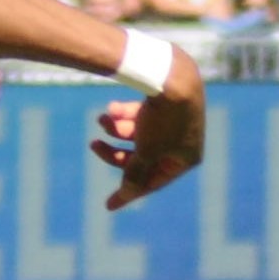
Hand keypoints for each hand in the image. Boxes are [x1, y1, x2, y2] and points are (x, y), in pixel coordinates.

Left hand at [89, 60, 203, 206]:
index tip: (107, 205)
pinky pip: (140, 116)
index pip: (152, 182)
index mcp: (185, 159)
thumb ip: (135, 174)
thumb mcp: (147, 152)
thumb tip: (127, 194)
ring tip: (102, 118)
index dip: (128, 194)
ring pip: (137, 134)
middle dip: (115, 151)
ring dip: (116, 128)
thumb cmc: (162, 119)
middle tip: (92, 145)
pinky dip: (124, 113)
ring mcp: (175, 121)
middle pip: (142, 158)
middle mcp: (182, 142)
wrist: (170, 73)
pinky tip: (112, 108)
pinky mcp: (166, 102)